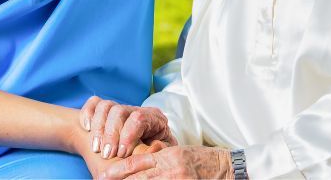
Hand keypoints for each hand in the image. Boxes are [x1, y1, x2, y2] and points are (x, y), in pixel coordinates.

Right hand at [80, 96, 177, 159]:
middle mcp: (135, 109)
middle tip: (107, 155)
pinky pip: (94, 103)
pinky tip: (86, 128)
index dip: (128, 135)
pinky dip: (87, 113)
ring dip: (98, 128)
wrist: (141, 150)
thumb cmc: (153, 152)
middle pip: (120, 112)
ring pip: (106, 107)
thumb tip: (156, 147)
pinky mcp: (105, 109)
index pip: (139, 118)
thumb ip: (160, 149)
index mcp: (153, 118)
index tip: (121, 153)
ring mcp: (119, 107)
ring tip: (96, 148)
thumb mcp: (161, 151)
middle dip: (111, 134)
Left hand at [99, 145, 232, 179]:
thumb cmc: (202, 159)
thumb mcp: (178, 153)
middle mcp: (171, 168)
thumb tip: (137, 168)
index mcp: (167, 155)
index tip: (103, 176)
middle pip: (139, 178)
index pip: (137, 163)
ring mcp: (178, 179)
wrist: (227, 167)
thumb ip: (159, 158)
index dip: (118, 171)